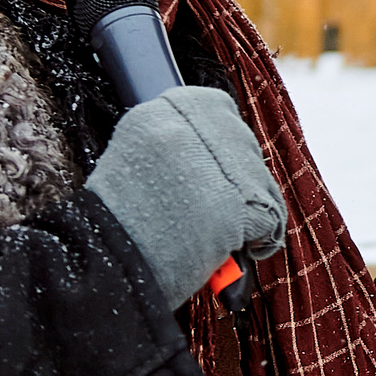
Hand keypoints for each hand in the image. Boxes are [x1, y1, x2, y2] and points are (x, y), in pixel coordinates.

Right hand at [84, 86, 285, 307]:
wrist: (106, 266)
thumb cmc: (118, 225)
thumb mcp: (135, 160)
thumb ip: (177, 146)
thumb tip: (220, 156)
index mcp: (160, 111)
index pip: (217, 109)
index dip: (218, 148)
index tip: (208, 173)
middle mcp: (191, 126)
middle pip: (243, 145)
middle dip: (237, 180)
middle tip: (212, 211)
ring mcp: (217, 162)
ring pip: (262, 180)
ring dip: (249, 209)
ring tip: (216, 233)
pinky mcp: (238, 201)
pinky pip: (270, 216)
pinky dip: (259, 238)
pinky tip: (233, 248)